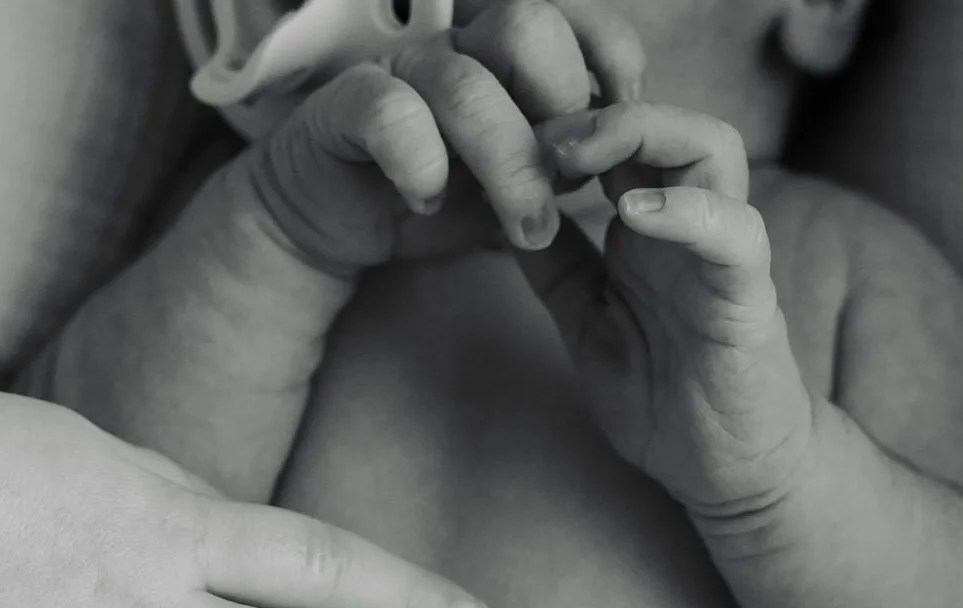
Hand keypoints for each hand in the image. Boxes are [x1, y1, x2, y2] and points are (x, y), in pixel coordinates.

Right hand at [238, 0, 644, 273]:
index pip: (573, 19)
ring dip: (508, 164)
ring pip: (465, 85)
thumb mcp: (513, 183)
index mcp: (501, 54)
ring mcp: (399, 71)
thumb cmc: (432, 195)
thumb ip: (564, 162)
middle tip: (571, 185)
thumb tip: (628, 162)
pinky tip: (430, 201)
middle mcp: (454, 48)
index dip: (611, 58)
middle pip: (526, 29)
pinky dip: (420, 162)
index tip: (628, 123)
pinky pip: (390, 114)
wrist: (334, 222)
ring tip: (529, 230)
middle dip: (561, 109)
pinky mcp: (345, 105)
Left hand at [519, 103, 816, 519]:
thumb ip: (555, 264)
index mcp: (650, 225)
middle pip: (667, 120)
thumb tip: (500, 208)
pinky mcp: (750, 295)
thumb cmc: (661, 396)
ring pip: (713, 148)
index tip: (511, 142)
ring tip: (576, 155)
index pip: (623, 136)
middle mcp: (689, 225)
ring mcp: (723, 253)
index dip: (568, 121)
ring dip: (644, 134)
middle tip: (540, 135)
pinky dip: (687, 210)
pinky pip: (736, 232)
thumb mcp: (584, 319)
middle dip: (599, 111)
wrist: (719, 470)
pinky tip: (632, 213)